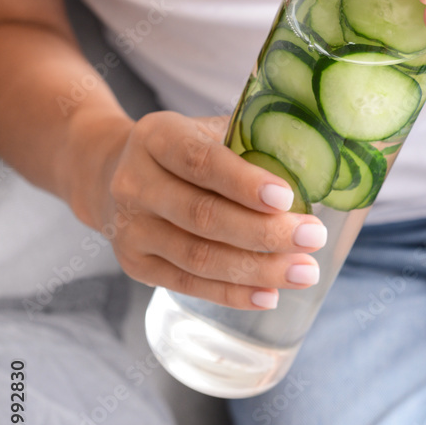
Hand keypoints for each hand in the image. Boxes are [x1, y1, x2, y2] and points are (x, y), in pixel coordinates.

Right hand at [93, 112, 326, 308]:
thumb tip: (315, 164)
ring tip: (304, 271)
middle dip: (264, 232)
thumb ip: (249, 142)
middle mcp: (134, 183)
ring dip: (257, 269)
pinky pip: (189, 284)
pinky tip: (269, 294)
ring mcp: (131, 229)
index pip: (200, 161)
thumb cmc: (182, 151)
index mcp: (156, 137)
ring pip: (198, 257)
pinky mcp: (135, 265)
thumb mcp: (204, 130)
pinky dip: (232, 293)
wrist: (109, 175)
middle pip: (203, 216)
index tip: (287, 198)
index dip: (243, 182)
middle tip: (313, 237)